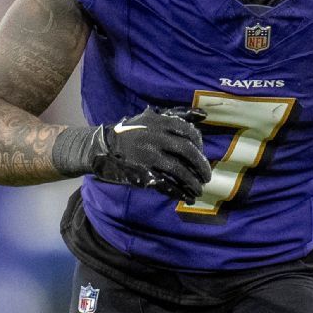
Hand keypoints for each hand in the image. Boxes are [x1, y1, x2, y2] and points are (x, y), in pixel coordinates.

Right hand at [91, 107, 211, 203]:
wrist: (105, 146)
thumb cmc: (133, 131)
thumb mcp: (152, 118)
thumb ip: (178, 114)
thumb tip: (203, 114)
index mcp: (159, 122)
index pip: (188, 132)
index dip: (200, 144)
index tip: (202, 153)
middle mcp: (154, 137)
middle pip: (186, 151)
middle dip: (201, 165)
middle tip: (207, 176)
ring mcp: (148, 156)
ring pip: (178, 170)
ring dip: (192, 182)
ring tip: (199, 189)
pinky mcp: (141, 172)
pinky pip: (164, 184)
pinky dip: (178, 192)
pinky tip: (187, 197)